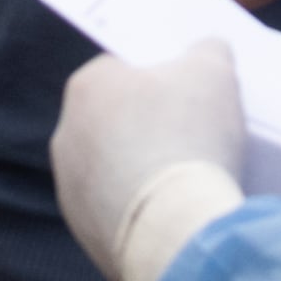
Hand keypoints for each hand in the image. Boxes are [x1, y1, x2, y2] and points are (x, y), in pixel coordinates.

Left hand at [53, 43, 247, 280]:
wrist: (178, 230)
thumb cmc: (191, 136)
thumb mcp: (214, 70)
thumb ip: (207, 49)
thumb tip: (206, 49)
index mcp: (87, 86)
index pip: (123, 69)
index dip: (160, 78)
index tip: (189, 94)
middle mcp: (66, 135)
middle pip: (116, 120)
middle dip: (149, 125)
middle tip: (194, 136)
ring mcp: (70, 188)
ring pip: (115, 168)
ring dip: (143, 170)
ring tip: (187, 180)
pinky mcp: (84, 231)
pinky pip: (118, 211)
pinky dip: (143, 210)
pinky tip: (174, 214)